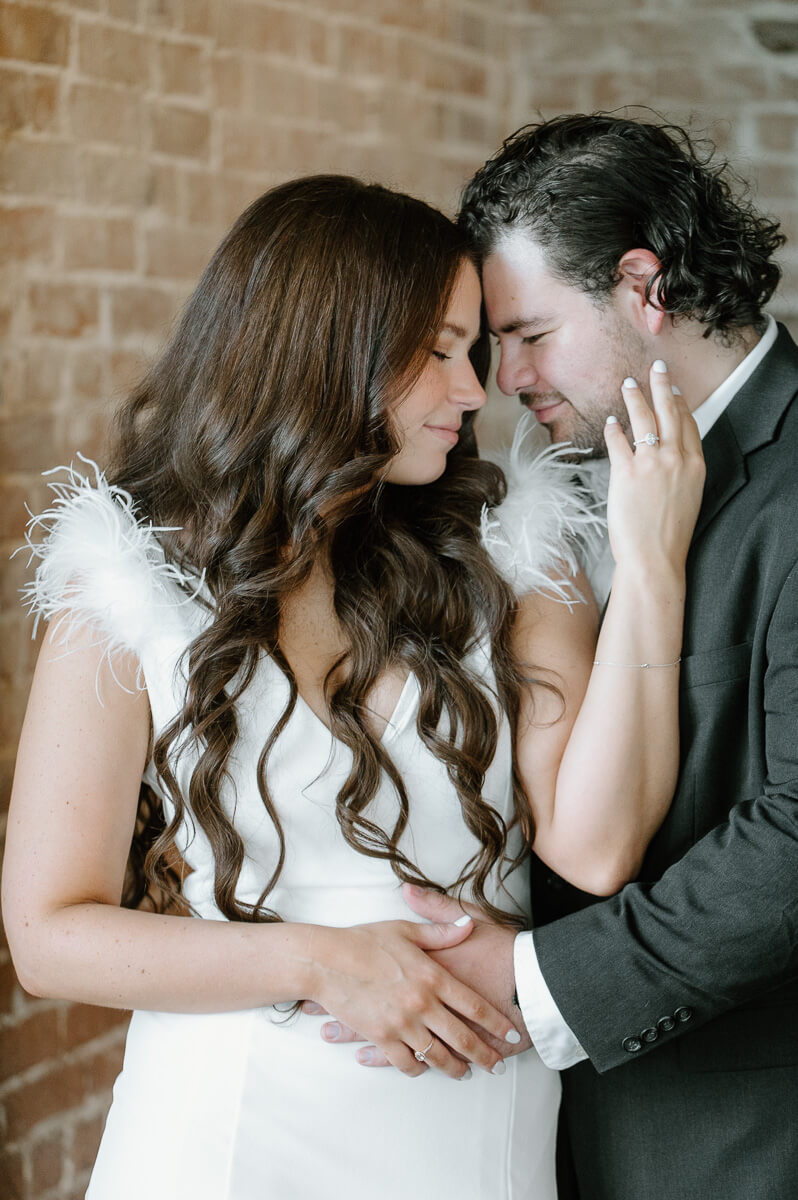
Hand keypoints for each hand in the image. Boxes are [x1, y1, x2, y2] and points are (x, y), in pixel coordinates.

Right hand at [307, 911, 522, 1079]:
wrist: (325, 960)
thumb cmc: (364, 941)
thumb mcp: (405, 930)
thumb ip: (441, 931)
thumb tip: (467, 925)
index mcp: (432, 976)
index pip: (474, 1005)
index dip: (496, 1023)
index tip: (510, 1033)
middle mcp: (422, 1003)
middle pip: (463, 1038)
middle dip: (484, 1055)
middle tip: (497, 1066)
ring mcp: (402, 1024)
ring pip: (438, 1056)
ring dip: (455, 1068)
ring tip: (464, 1073)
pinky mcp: (381, 1037)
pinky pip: (407, 1063)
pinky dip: (419, 1069)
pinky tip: (425, 1069)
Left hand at [604, 362, 704, 576]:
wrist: (654, 559)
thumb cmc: (668, 536)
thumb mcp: (686, 499)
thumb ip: (680, 474)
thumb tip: (666, 458)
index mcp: (695, 466)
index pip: (688, 424)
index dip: (680, 403)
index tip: (673, 388)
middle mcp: (676, 459)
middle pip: (669, 412)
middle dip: (661, 386)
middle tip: (655, 367)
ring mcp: (652, 464)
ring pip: (644, 420)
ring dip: (635, 398)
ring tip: (628, 383)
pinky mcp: (626, 473)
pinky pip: (618, 441)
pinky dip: (613, 429)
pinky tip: (609, 422)